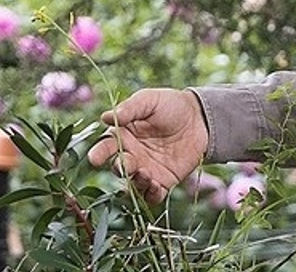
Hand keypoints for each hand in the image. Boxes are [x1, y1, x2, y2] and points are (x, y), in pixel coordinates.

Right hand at [87, 87, 209, 203]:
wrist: (201, 119)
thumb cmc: (172, 105)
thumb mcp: (149, 100)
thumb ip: (129, 109)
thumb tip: (104, 117)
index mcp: (123, 135)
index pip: (106, 146)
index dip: (99, 153)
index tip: (95, 158)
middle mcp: (132, 155)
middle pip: (118, 167)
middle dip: (119, 167)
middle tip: (126, 164)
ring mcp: (146, 170)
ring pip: (133, 184)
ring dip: (135, 183)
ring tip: (145, 174)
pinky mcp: (163, 181)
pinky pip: (152, 195)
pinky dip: (151, 195)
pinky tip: (155, 186)